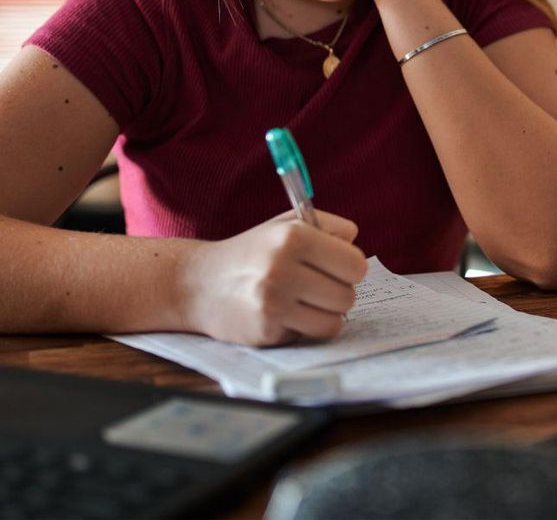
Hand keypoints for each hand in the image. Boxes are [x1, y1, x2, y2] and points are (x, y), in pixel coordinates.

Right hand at [180, 210, 367, 346]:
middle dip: (337, 293)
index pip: (355, 264)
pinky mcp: (265, 329)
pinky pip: (310, 335)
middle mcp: (282, 267)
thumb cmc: (251, 253)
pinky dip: (303, 328)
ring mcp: (273, 301)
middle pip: (347, 295)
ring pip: (334, 320)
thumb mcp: (285, 225)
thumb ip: (326, 226)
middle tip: (316, 288)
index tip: (336, 269)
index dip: (349, 269)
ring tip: (304, 303)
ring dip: (324, 314)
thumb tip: (355, 238)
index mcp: (294, 236)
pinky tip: (283, 315)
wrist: (197, 283)